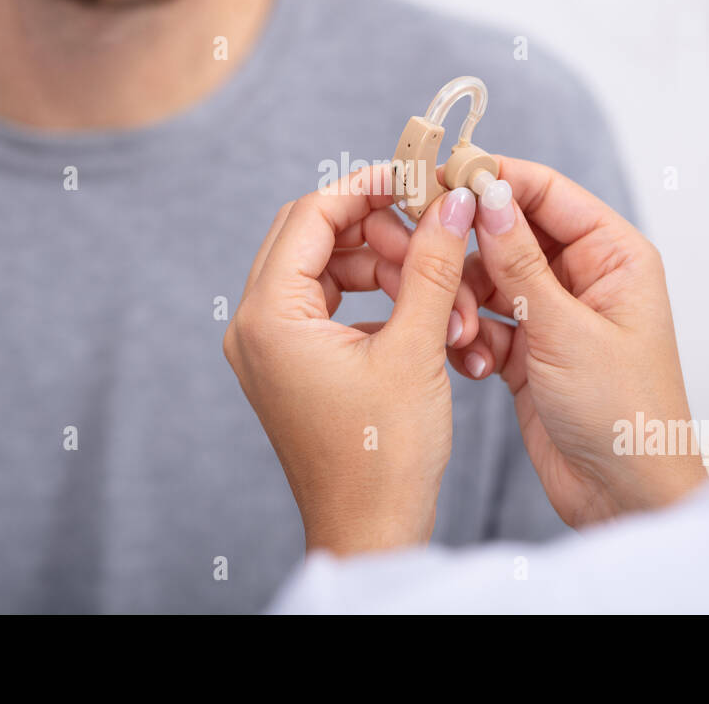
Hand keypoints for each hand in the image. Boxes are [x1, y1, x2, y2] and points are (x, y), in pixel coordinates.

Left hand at [223, 164, 478, 554]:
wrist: (371, 530)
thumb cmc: (386, 456)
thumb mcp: (416, 348)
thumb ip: (431, 264)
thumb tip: (453, 202)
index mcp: (269, 317)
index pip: (310, 214)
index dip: (366, 186)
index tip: (415, 177)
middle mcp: (255, 326)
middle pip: (312, 235)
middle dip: (377, 229)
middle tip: (433, 236)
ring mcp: (270, 347)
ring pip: (326, 269)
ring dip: (384, 268)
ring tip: (440, 296)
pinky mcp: (292, 364)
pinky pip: (329, 304)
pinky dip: (374, 299)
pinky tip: (420, 318)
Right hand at [449, 156, 706, 525]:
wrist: (624, 497)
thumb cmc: (624, 414)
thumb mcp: (564, 330)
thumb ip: (519, 261)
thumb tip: (487, 196)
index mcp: (613, 256)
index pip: (547, 193)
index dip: (494, 179)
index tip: (441, 178)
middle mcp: (584, 277)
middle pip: (509, 234)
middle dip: (469, 252)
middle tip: (425, 257)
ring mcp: (554, 314)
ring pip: (488, 281)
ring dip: (465, 303)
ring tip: (459, 334)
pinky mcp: (529, 351)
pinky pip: (484, 323)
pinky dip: (470, 338)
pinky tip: (471, 364)